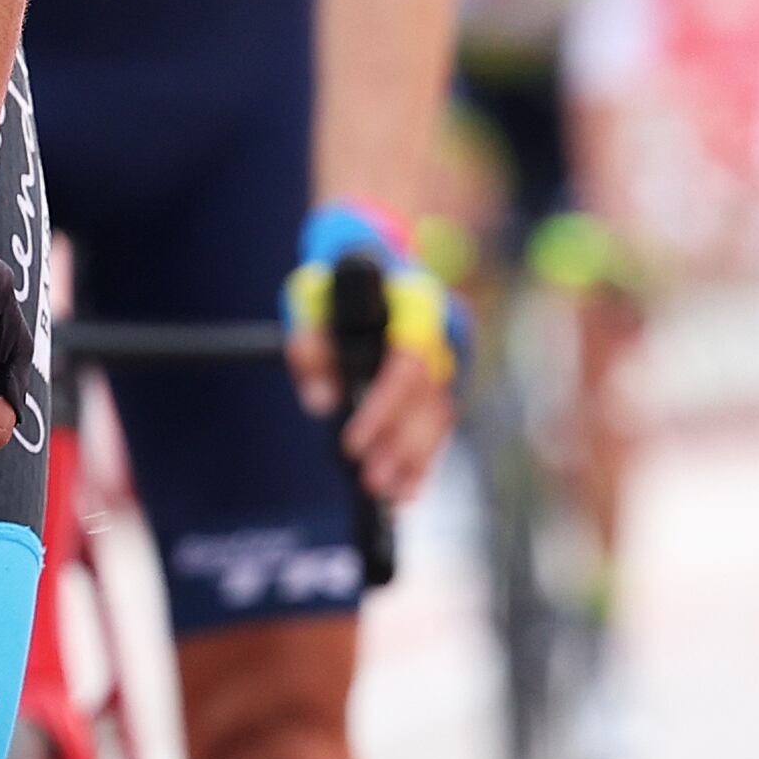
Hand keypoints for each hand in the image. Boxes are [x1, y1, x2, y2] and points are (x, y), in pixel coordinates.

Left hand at [288, 210, 457, 505]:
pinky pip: (438, 425)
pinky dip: (422, 458)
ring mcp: (449, 356)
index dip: (382, 409)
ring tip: (386, 494)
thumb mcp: (308, 301)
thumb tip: (323, 403)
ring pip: (438, 417)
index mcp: (415, 302)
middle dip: (399, 446)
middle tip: (369, 481)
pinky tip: (406, 490)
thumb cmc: (334, 286)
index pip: (407, 364)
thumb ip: (310, 346)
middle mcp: (443, 330)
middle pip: (427, 399)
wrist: (365, 263)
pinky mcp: (445, 380)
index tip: (351, 443)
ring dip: (413, 459)